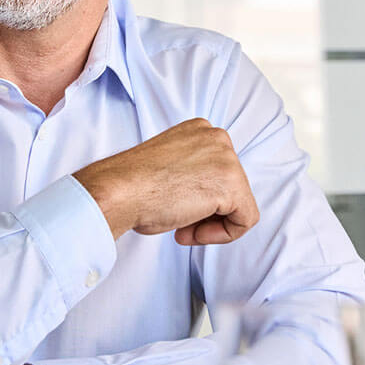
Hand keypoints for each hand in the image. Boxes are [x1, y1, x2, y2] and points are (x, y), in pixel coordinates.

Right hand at [73, 118, 259, 244]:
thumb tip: (207, 195)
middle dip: (207, 211)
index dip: (200, 198)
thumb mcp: (170, 167)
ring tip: (181, 227)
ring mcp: (227, 158)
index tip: (175, 206)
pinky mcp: (232, 184)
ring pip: (240, 204)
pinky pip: (245, 220)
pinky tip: (191, 232)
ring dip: (211, 223)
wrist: (118, 191)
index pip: (218, 171)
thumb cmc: (132, 186)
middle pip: (233, 187)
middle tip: (178, 221)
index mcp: (201, 129)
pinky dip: (222, 235)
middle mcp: (218, 137)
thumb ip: (193, 172)